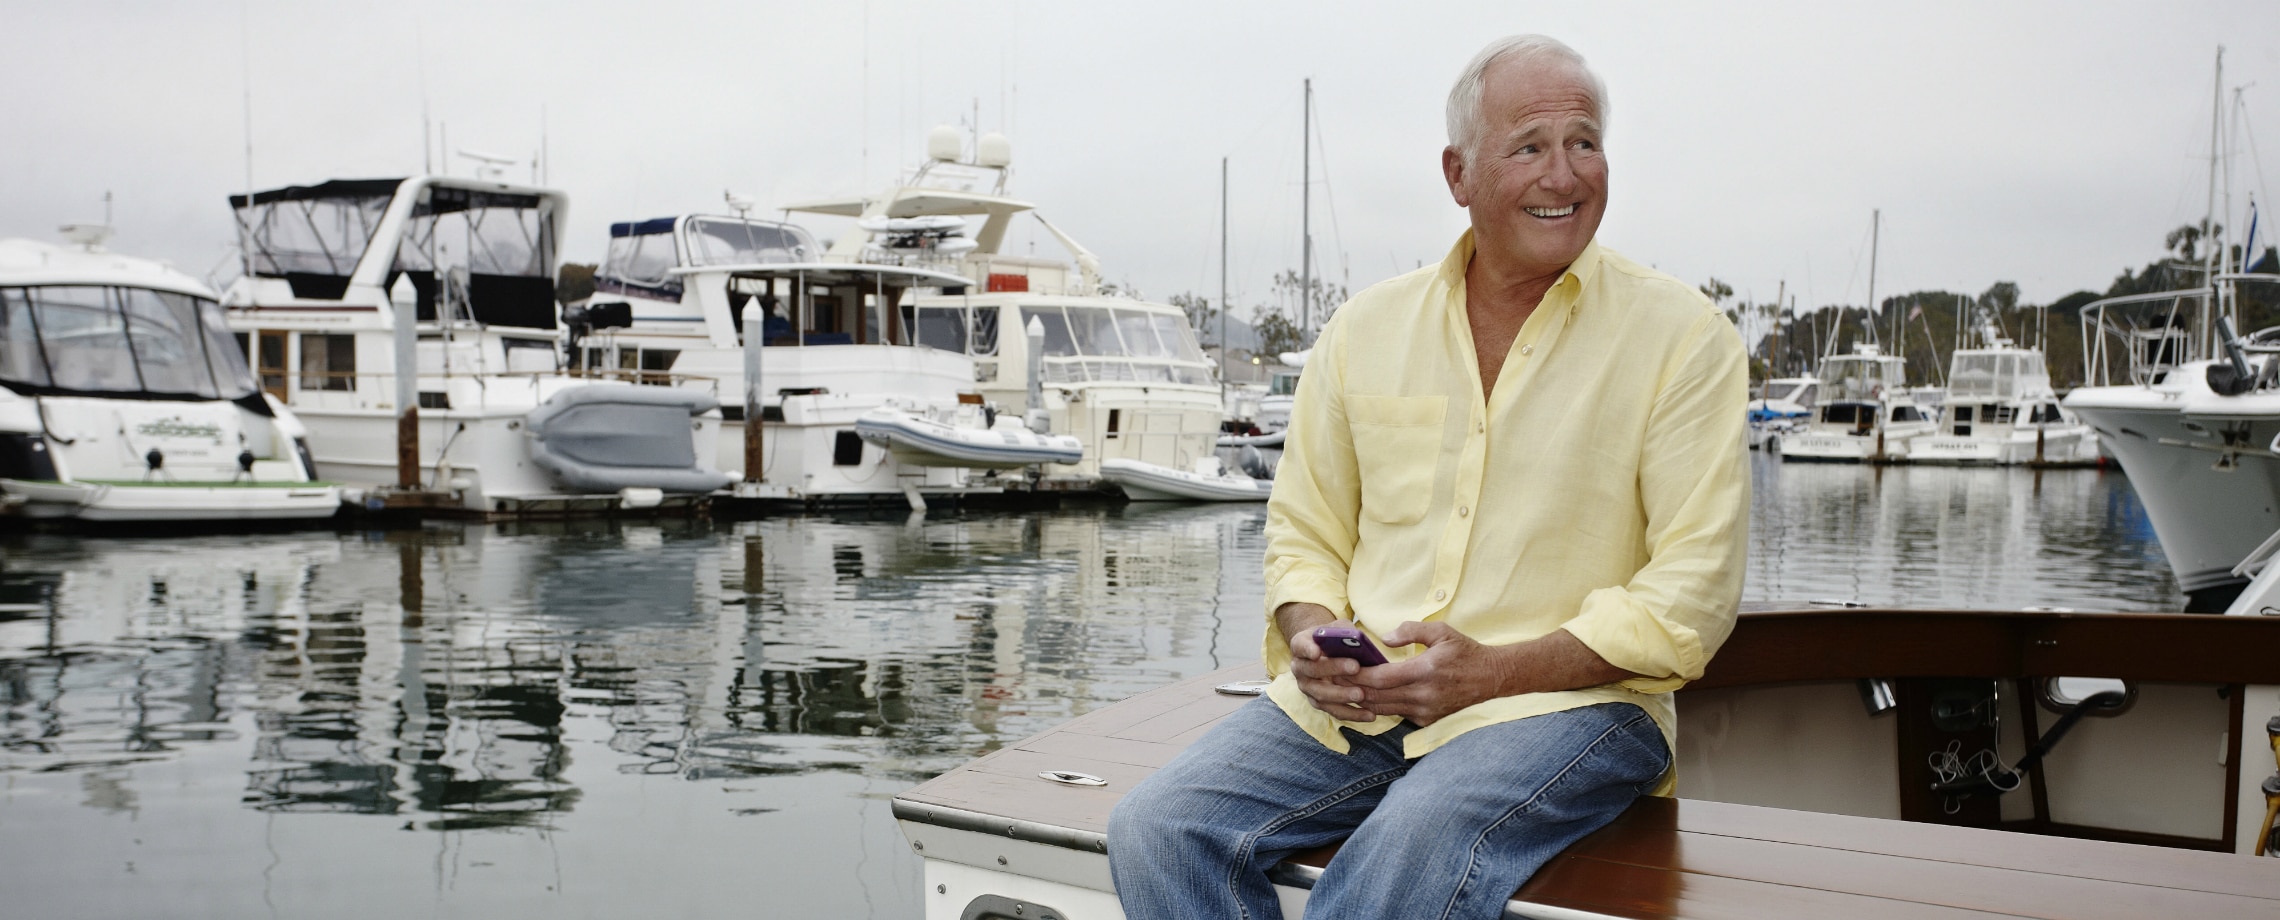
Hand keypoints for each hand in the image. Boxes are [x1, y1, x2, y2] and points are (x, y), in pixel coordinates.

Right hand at [1278, 603, 1377, 721]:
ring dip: (1341, 695)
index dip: (1308, 649)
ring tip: (1361, 694)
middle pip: (1312, 670)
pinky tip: (1369, 715)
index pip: (1300, 646)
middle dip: (1334, 669)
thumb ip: (1344, 632)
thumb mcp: (1338, 628)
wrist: (1324, 653)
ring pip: (1321, 695)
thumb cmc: (1333, 638)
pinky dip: (1352, 714)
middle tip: (1355, 667)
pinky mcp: (1318, 703)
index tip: (1316, 652)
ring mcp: (1308, 688)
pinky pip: (1333, 711)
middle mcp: (1299, 668)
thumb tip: (1358, 641)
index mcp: (1300, 646)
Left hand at [1342, 621, 1513, 725]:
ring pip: (1383, 709)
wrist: (1492, 679)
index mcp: (1425, 672)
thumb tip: (1384, 638)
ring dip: (1361, 700)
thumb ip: (1411, 631)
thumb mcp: (1441, 632)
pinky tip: (1365, 697)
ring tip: (1341, 688)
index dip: (1356, 676)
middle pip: (1376, 698)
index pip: (1380, 679)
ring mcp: (1425, 712)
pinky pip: (1397, 714)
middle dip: (1351, 688)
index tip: (1339, 667)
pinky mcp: (1427, 721)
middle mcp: (1423, 696)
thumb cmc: (1465, 652)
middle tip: (1331, 678)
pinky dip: (1379, 706)